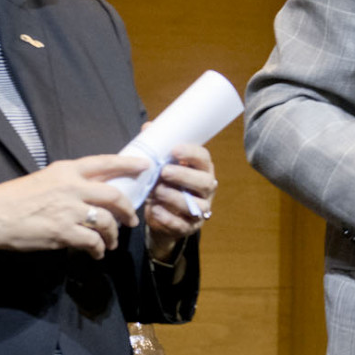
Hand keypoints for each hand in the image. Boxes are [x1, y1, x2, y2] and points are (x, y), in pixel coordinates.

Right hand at [0, 154, 145, 258]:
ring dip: (113, 234)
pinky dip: (98, 249)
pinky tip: (96, 253)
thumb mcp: (45, 179)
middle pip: (113, 195)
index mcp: (66, 170)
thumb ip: (69, 182)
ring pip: (107, 221)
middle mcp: (72, 187)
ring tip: (112, 242)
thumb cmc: (13, 198)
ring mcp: (69, 210)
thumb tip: (90, 191)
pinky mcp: (64, 232)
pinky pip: (92, 242)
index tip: (145, 165)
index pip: (105, 162)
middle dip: (127, 209)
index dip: (128, 163)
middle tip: (132, 218)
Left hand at [144, 142, 216, 262]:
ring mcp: (201, 210)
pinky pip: (182, 224)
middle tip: (164, 172)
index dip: (192, 153)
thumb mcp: (160, 166)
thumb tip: (148, 126)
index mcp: (201, 170)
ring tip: (157, 191)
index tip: (175, 149)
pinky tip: (155, 210)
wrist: (160, 215)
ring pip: (197, 206)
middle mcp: (206, 190)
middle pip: (205, 182)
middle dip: (185, 176)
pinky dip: (168, 218)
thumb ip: (156, 149)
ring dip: (175, 197)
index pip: (204, 159)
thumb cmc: (163, 184)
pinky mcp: (189, 227)